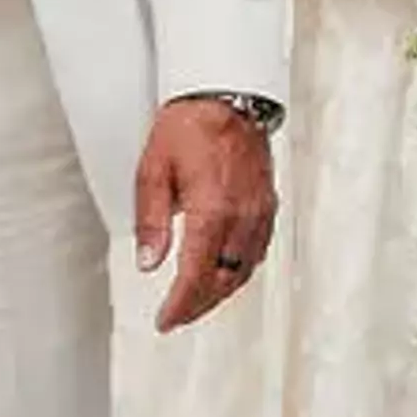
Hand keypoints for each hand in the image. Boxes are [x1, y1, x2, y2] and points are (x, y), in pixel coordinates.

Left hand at [134, 97, 275, 334]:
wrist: (226, 96)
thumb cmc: (189, 126)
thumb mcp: (153, 170)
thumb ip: (151, 221)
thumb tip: (149, 262)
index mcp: (211, 212)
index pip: (196, 277)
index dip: (180, 305)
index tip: (165, 320)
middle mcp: (241, 218)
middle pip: (222, 282)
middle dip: (198, 306)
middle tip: (176, 318)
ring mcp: (259, 213)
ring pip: (243, 271)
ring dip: (219, 293)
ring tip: (196, 303)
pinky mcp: (268, 206)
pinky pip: (256, 252)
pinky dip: (238, 271)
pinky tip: (223, 273)